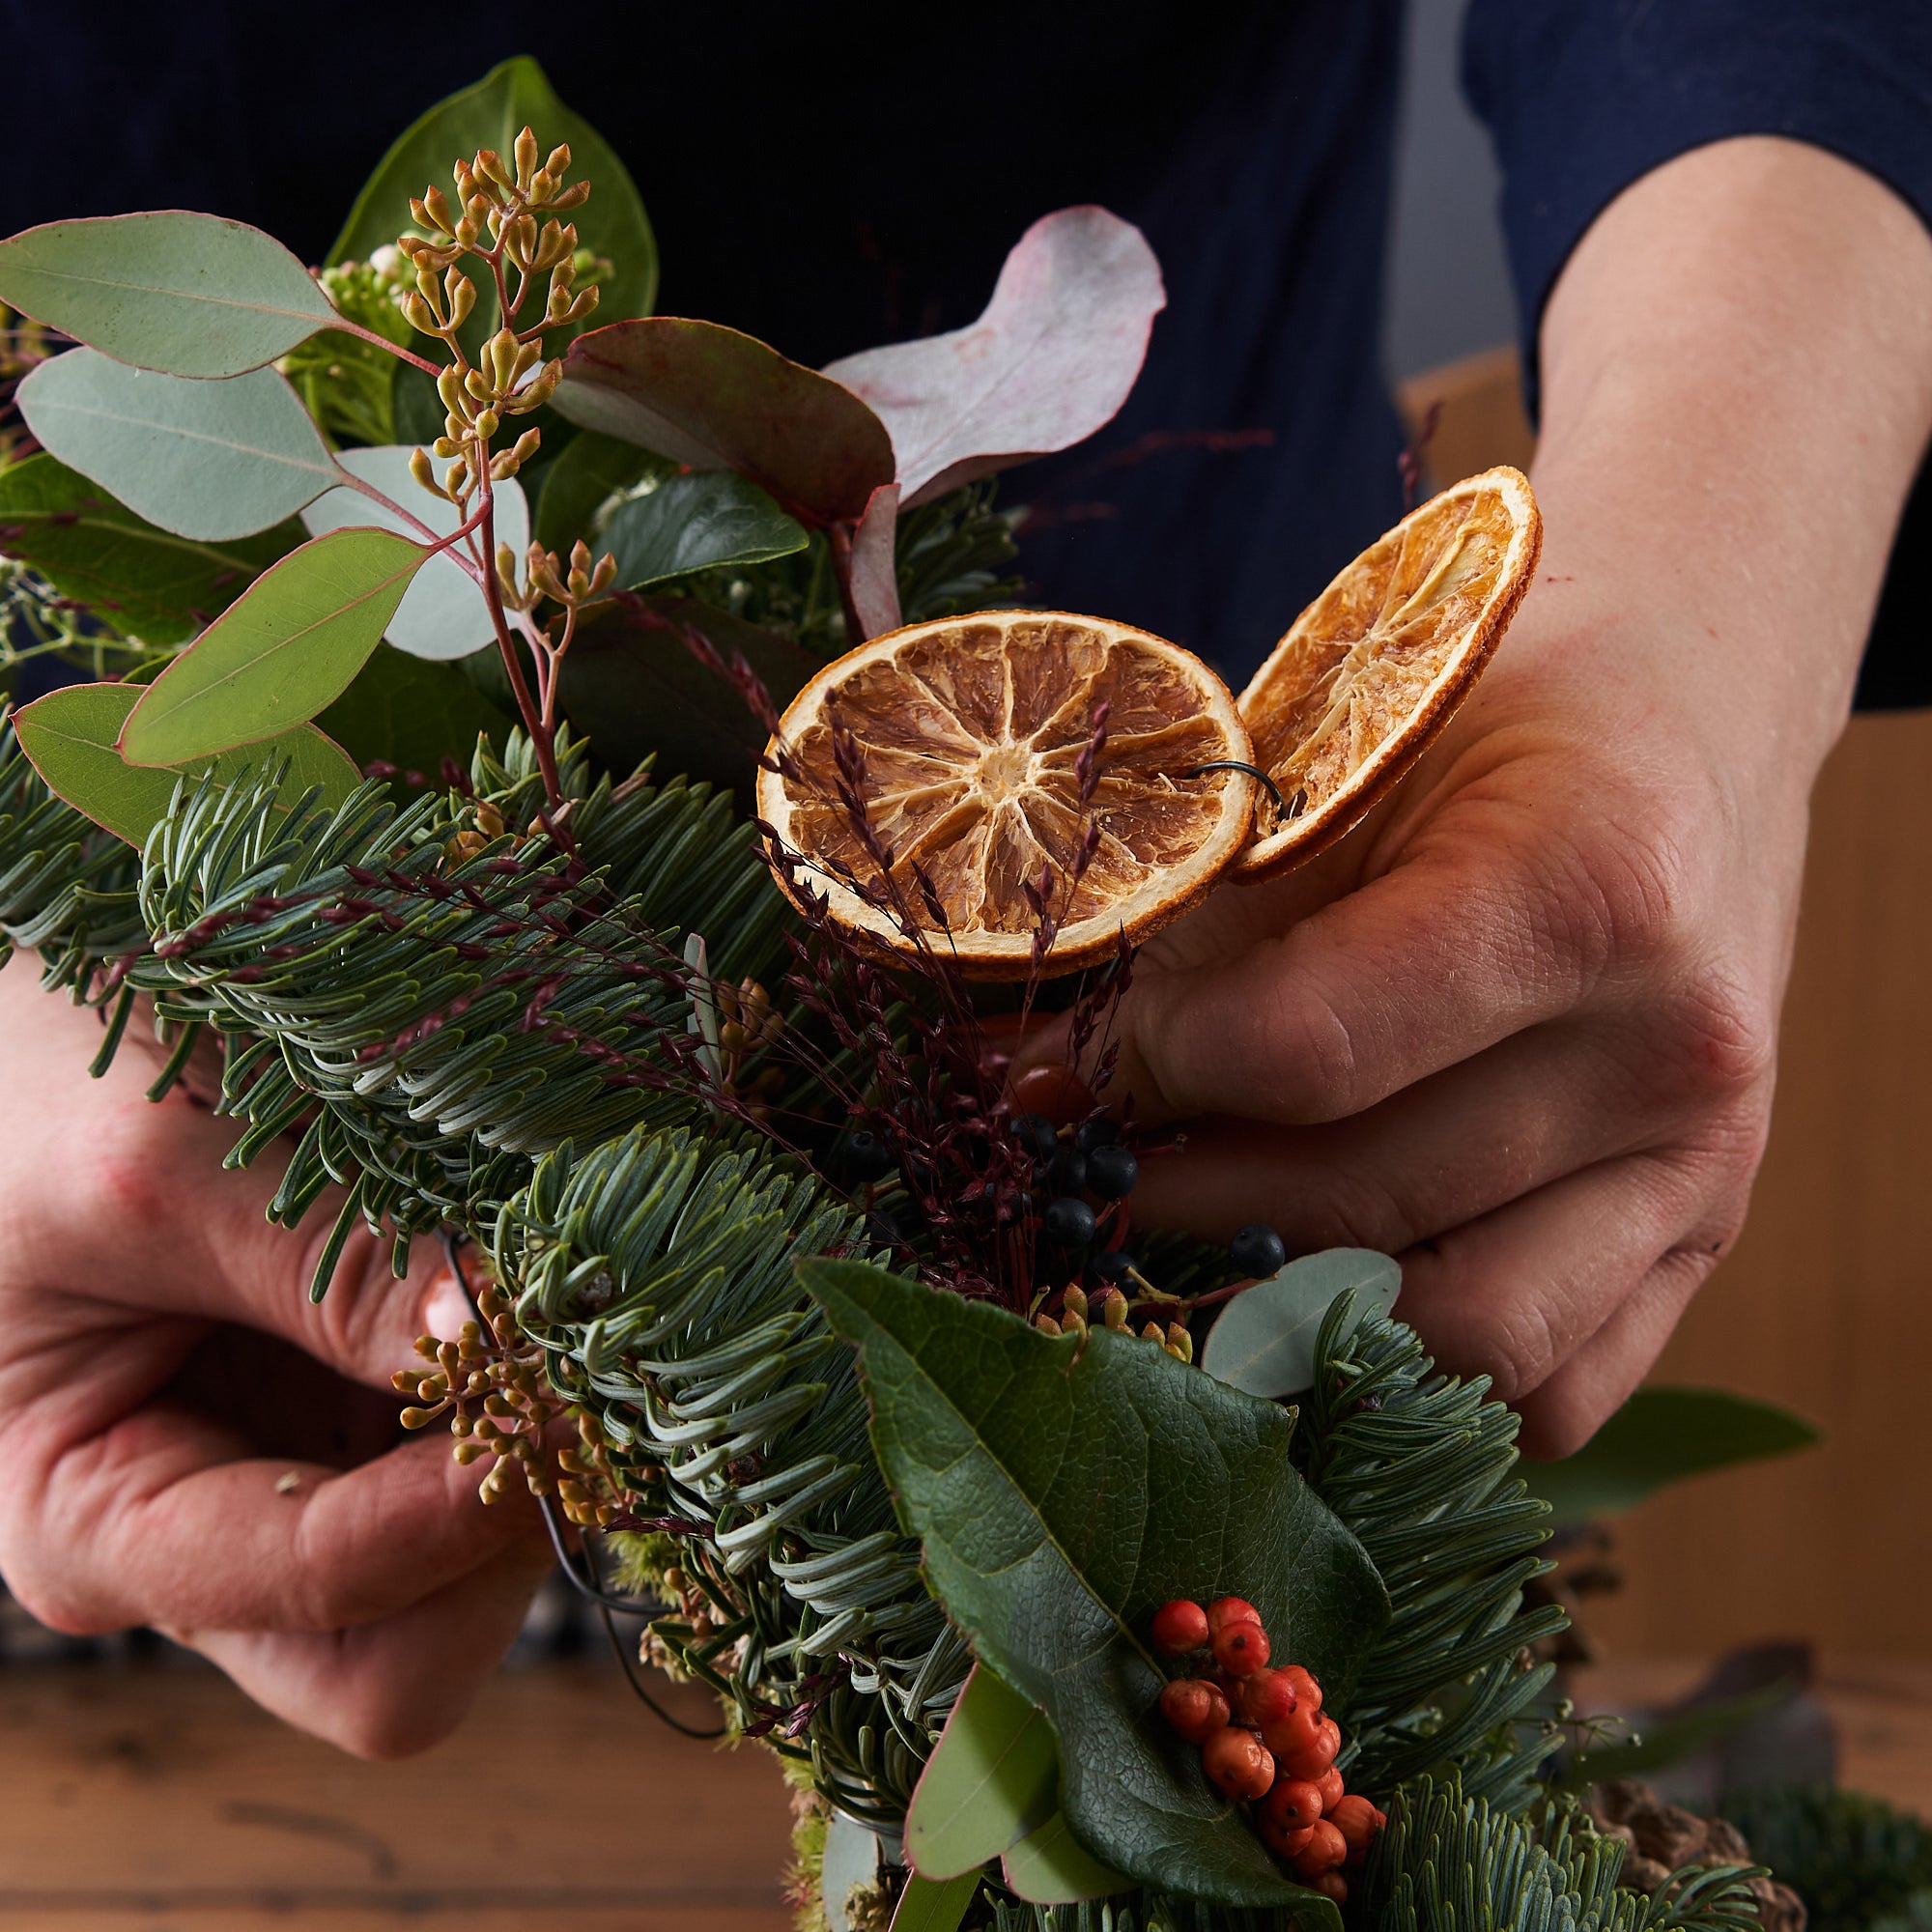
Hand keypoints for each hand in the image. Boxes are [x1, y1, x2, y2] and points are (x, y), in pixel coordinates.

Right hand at [0, 954, 552, 1755]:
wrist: (59, 1044)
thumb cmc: (51, 1101)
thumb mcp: (169, 1173)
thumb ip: (335, 1267)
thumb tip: (511, 1342)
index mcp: (101, 1527)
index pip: (323, 1605)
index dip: (450, 1519)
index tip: (550, 1405)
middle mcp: (216, 1548)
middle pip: (402, 1655)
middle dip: (498, 1533)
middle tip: (560, 1377)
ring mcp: (311, 1493)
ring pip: (472, 1575)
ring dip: (530, 1454)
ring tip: (540, 1305)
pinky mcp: (381, 1427)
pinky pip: (495, 1471)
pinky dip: (534, 1401)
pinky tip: (531, 1294)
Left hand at [1021, 138, 1931, 1454]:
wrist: (1687, 701)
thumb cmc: (1496, 700)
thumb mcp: (1344, 758)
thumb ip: (1214, 928)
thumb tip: (1057, 1079)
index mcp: (1586, 884)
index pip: (1310, 1053)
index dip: (1153, 1072)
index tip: (1076, 1065)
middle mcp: (1671, 1046)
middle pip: (1366, 1204)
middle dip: (1182, 1194)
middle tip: (1091, 1162)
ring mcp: (1708, 1160)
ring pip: (1460, 1333)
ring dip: (1286, 1302)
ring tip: (1191, 1228)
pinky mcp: (1708, 1232)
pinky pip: (1557, 1387)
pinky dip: (1418, 1372)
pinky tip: (1319, 1298)